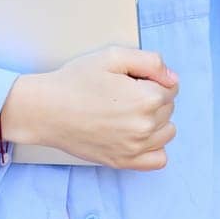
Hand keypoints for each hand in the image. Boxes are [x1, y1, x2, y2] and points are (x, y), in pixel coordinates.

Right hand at [1, 46, 178, 170]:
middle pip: (169, 109)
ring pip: (167, 132)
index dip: (152, 79)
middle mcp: (145, 127)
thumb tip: (172, 78)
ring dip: (156, 121)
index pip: (171, 88)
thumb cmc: (76, 81)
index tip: (131, 79)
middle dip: (153, 98)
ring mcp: (135, 148)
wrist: (46, 110)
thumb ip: (150, 62)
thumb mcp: (112, 56)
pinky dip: (153, 147)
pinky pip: (158, 159)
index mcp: (147, 99)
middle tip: (123, 93)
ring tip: (128, 112)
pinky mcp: (123, 162)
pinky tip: (136, 135)